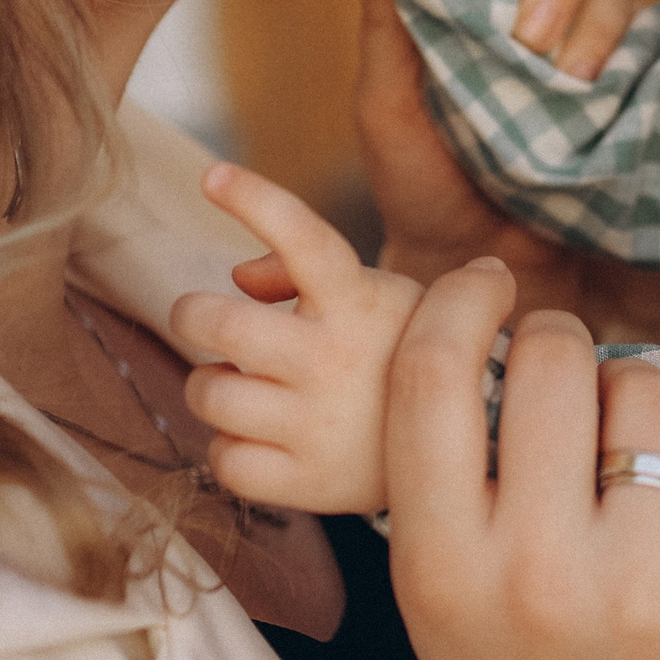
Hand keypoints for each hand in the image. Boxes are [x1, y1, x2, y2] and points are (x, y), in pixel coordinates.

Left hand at [172, 162, 423, 513]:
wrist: (469, 450)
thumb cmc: (400, 353)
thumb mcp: (375, 295)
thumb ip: (302, 270)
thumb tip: (239, 279)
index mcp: (356, 302)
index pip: (304, 238)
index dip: (256, 200)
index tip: (212, 175)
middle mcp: (334, 360)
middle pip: (220, 324)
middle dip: (190, 314)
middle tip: (197, 317)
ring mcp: (319, 426)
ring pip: (209, 394)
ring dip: (208, 385)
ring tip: (237, 384)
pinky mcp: (308, 484)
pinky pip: (225, 460)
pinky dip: (228, 447)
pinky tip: (254, 437)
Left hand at [347, 0, 659, 345]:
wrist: (479, 273)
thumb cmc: (421, 183)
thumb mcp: (389, 102)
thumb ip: (386, 19)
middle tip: (526, 29)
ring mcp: (581, 38)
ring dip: (591, 12)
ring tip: (560, 75)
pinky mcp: (625, 82)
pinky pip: (648, 39)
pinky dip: (626, 47)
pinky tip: (599, 81)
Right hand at [380, 263, 659, 659]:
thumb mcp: (441, 590)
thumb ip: (445, 474)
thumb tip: (489, 323)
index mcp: (443, 569)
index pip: (432, 378)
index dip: (459, 303)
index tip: (483, 286)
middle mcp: (538, 576)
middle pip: (553, 363)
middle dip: (561, 342)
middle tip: (566, 371)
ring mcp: (644, 590)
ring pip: (646, 391)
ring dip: (637, 390)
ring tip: (627, 439)